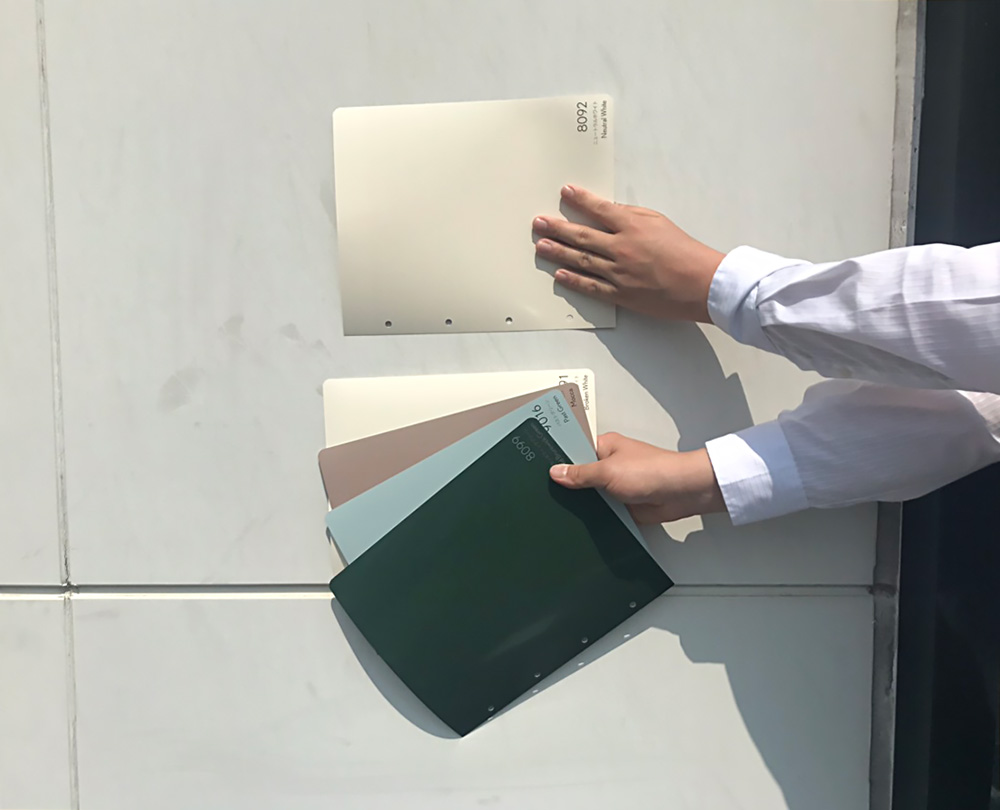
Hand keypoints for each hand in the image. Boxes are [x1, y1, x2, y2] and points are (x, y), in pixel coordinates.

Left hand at [533, 186, 724, 322]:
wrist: (699, 282)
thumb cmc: (684, 251)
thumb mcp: (659, 222)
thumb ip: (632, 216)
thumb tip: (609, 212)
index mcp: (631, 227)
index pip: (599, 209)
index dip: (580, 200)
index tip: (565, 192)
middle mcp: (621, 248)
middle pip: (582, 236)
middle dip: (557, 228)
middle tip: (539, 223)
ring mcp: (618, 273)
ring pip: (581, 260)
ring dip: (559, 252)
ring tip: (542, 246)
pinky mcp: (621, 294)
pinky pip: (592, 287)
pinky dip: (574, 281)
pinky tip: (560, 274)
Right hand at [550, 432, 725, 523]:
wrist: (681, 493)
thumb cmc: (653, 471)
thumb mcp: (608, 471)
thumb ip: (580, 474)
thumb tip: (556, 472)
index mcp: (604, 446)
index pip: (573, 449)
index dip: (556, 458)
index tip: (536, 465)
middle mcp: (608, 464)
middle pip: (579, 474)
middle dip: (567, 484)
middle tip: (543, 492)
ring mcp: (615, 485)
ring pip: (589, 495)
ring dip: (582, 502)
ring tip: (558, 508)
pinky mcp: (622, 504)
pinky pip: (601, 510)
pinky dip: (594, 515)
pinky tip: (580, 521)